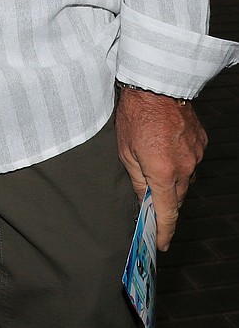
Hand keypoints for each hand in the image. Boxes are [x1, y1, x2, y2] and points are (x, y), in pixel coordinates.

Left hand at [116, 86, 206, 250]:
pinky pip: (191, 160)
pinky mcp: (201, 142)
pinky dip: (180, 160)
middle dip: (165, 200)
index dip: (164, 231)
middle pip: (177, 196)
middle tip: (151, 197)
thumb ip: (137, 180)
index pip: (167, 212)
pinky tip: (166, 146)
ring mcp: (196, 154)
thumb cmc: (136, 114)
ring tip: (155, 160)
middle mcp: (185, 167)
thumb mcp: (126, 150)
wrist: (156, 84)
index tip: (161, 244)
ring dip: (172, 177)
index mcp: (163, 172)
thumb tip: (144, 201)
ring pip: (185, 178)